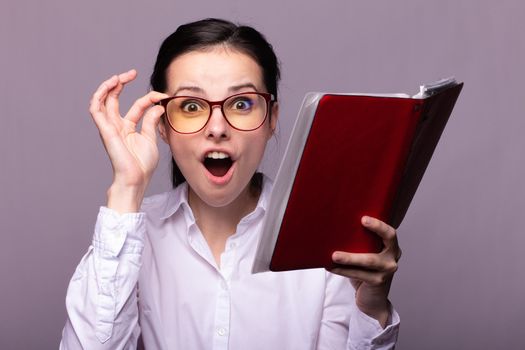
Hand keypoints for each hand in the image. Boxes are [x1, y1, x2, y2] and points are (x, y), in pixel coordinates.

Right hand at [89, 70, 169, 211]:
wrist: (136, 179)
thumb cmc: (143, 165)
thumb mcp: (151, 138)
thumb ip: (151, 121)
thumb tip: (157, 105)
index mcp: (128, 128)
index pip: (137, 106)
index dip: (149, 98)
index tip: (162, 95)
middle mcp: (117, 125)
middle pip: (114, 99)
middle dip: (121, 83)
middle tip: (132, 72)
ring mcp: (109, 127)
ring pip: (101, 101)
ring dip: (108, 86)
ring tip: (118, 76)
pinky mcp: (105, 130)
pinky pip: (95, 110)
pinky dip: (99, 96)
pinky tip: (109, 86)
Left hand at [330, 216, 400, 327]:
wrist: (372, 298)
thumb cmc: (366, 270)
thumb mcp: (367, 253)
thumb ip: (361, 242)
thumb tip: (336, 228)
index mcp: (391, 247)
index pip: (390, 233)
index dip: (379, 225)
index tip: (363, 219)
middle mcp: (392, 258)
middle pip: (384, 243)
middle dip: (370, 234)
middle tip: (353, 229)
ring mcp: (386, 271)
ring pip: (368, 261)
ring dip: (349, 258)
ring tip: (333, 256)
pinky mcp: (377, 282)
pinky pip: (358, 274)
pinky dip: (343, 270)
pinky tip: (330, 267)